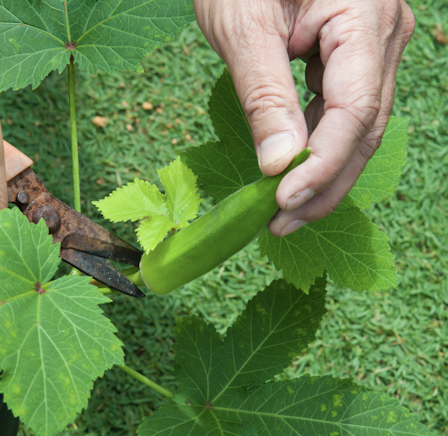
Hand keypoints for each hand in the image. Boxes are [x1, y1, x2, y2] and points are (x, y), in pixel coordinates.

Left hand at [194, 0, 413, 235]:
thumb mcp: (244, 30)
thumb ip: (266, 97)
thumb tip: (279, 166)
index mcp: (365, 16)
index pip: (355, 111)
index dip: (321, 165)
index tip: (282, 203)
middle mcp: (380, 33)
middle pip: (362, 128)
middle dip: (323, 183)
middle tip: (280, 224)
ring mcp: (368, 46)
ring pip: (353, 126)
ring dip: (318, 172)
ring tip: (280, 211)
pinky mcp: (347, 56)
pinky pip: (337, 110)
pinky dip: (312, 145)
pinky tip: (287, 172)